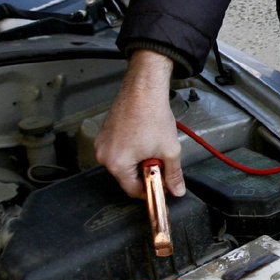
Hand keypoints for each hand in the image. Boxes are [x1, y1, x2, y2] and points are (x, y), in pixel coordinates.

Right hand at [94, 50, 185, 198]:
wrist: (143, 89)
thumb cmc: (152, 115)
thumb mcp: (169, 151)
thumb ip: (173, 175)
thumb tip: (177, 190)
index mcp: (116, 164)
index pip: (133, 190)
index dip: (151, 190)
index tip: (163, 185)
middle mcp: (104, 155)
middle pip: (127, 177)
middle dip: (146, 173)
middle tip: (161, 160)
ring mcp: (103, 143)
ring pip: (124, 163)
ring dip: (140, 160)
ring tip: (153, 145)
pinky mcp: (105, 134)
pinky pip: (120, 150)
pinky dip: (133, 150)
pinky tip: (145, 138)